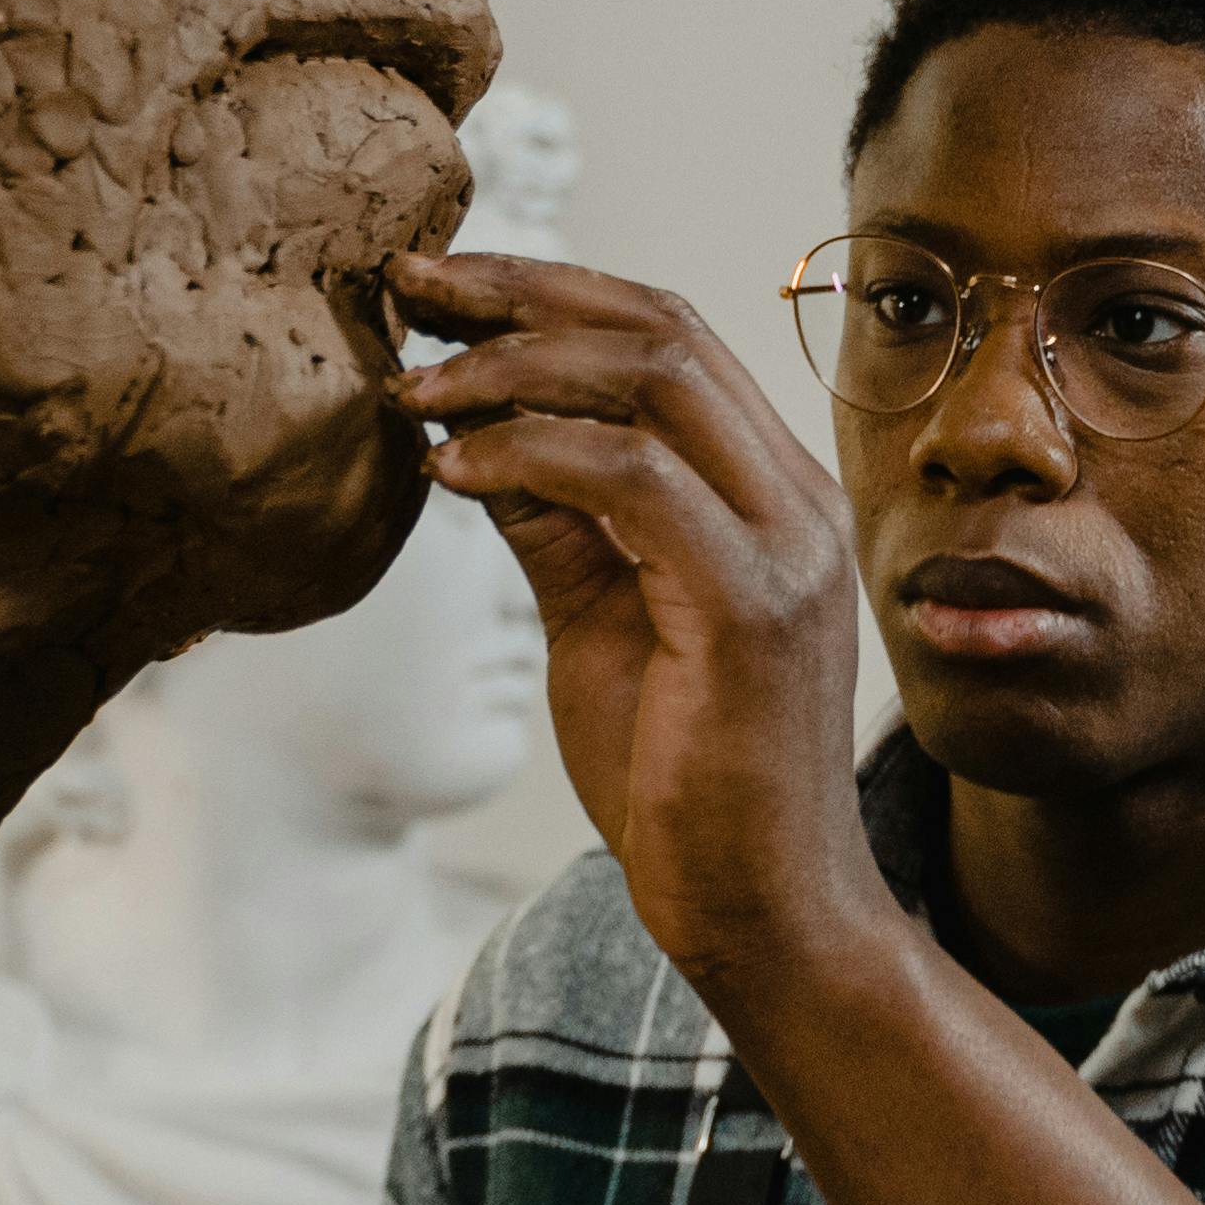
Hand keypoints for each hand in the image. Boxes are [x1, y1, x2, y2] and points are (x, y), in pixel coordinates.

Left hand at [387, 252, 888, 1003]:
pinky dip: (527, 453)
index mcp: (773, 491)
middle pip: (662, 326)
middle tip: (407, 290)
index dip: (550, 290)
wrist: (760, 914)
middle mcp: (797, 497)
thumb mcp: (597, 618)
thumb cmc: (682, 782)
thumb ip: (554, 518)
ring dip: (511, 365)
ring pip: (652, 378)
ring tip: (412, 387)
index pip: (670, 333)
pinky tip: (449, 471)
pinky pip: (631, 479)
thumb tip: (469, 427)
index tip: (437, 290)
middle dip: (521, 292)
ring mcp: (787, 547)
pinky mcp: (752, 606)